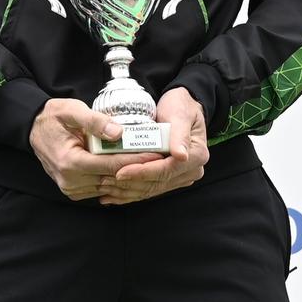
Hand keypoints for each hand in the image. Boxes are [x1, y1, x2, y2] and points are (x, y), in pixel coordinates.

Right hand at [30, 98, 160, 200]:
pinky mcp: (74, 190)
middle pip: (113, 179)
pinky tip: (131, 171)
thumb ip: (95, 121)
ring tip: (149, 164)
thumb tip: (119, 133)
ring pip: (109, 187)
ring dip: (129, 177)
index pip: (111, 165)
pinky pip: (100, 189)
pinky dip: (116, 181)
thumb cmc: (53, 118)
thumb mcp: (72, 110)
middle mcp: (70, 180)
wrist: (33, 129)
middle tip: (159, 159)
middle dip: (137, 169)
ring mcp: (71, 188)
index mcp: (70, 162)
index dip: (136, 160)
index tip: (156, 154)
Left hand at [98, 88, 207, 205]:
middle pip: (157, 183)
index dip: (142, 172)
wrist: (183, 106)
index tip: (120, 172)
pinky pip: (150, 188)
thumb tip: (181, 155)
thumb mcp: (180, 114)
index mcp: (196, 156)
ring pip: (152, 189)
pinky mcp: (171, 178)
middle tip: (105, 181)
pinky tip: (113, 195)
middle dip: (130, 184)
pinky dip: (131, 192)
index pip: (165, 170)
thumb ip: (179, 134)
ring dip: (128, 191)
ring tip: (104, 188)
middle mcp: (191, 170)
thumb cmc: (181, 106)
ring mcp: (181, 176)